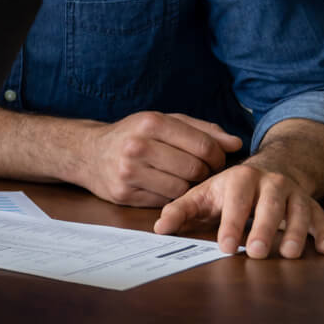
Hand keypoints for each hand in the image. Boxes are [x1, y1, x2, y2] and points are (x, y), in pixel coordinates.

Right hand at [78, 112, 243, 206]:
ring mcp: (128, 171)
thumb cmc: (133, 135)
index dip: (218, 156)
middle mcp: (138, 146)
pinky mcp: (123, 193)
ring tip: (181, 178)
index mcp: (151, 123)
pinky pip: (164, 201)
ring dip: (188, 186)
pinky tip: (163, 185)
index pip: (203, 145)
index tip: (216, 160)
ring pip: (182, 188)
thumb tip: (235, 144)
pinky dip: (170, 196)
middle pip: (195, 168)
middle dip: (205, 173)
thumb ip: (201, 130)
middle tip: (201, 171)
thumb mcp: (164, 122)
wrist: (88, 153)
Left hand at [154, 163, 323, 258]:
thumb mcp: (203, 195)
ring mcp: (294, 193)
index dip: (231, 223)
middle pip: (268, 206)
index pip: (235, 201)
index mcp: (240, 179)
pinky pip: (322, 217)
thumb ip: (181, 211)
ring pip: (298, 211)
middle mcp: (270, 182)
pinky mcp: (312, 204)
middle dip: (263, 228)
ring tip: (290, 254)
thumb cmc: (229, 190)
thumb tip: (159, 229)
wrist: (269, 170)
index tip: (225, 246)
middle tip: (256, 252)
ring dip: (296, 232)